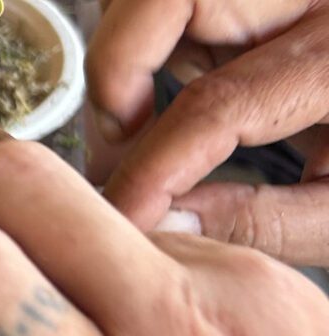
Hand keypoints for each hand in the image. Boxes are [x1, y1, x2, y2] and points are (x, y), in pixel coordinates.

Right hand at [87, 0, 328, 265]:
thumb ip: (264, 222)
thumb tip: (164, 222)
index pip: (218, 105)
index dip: (151, 167)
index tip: (121, 214)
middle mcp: (320, 1)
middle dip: (119, 68)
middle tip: (118, 138)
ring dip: (138, 54)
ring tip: (146, 121)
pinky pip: (195, 7)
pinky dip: (167, 45)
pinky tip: (184, 96)